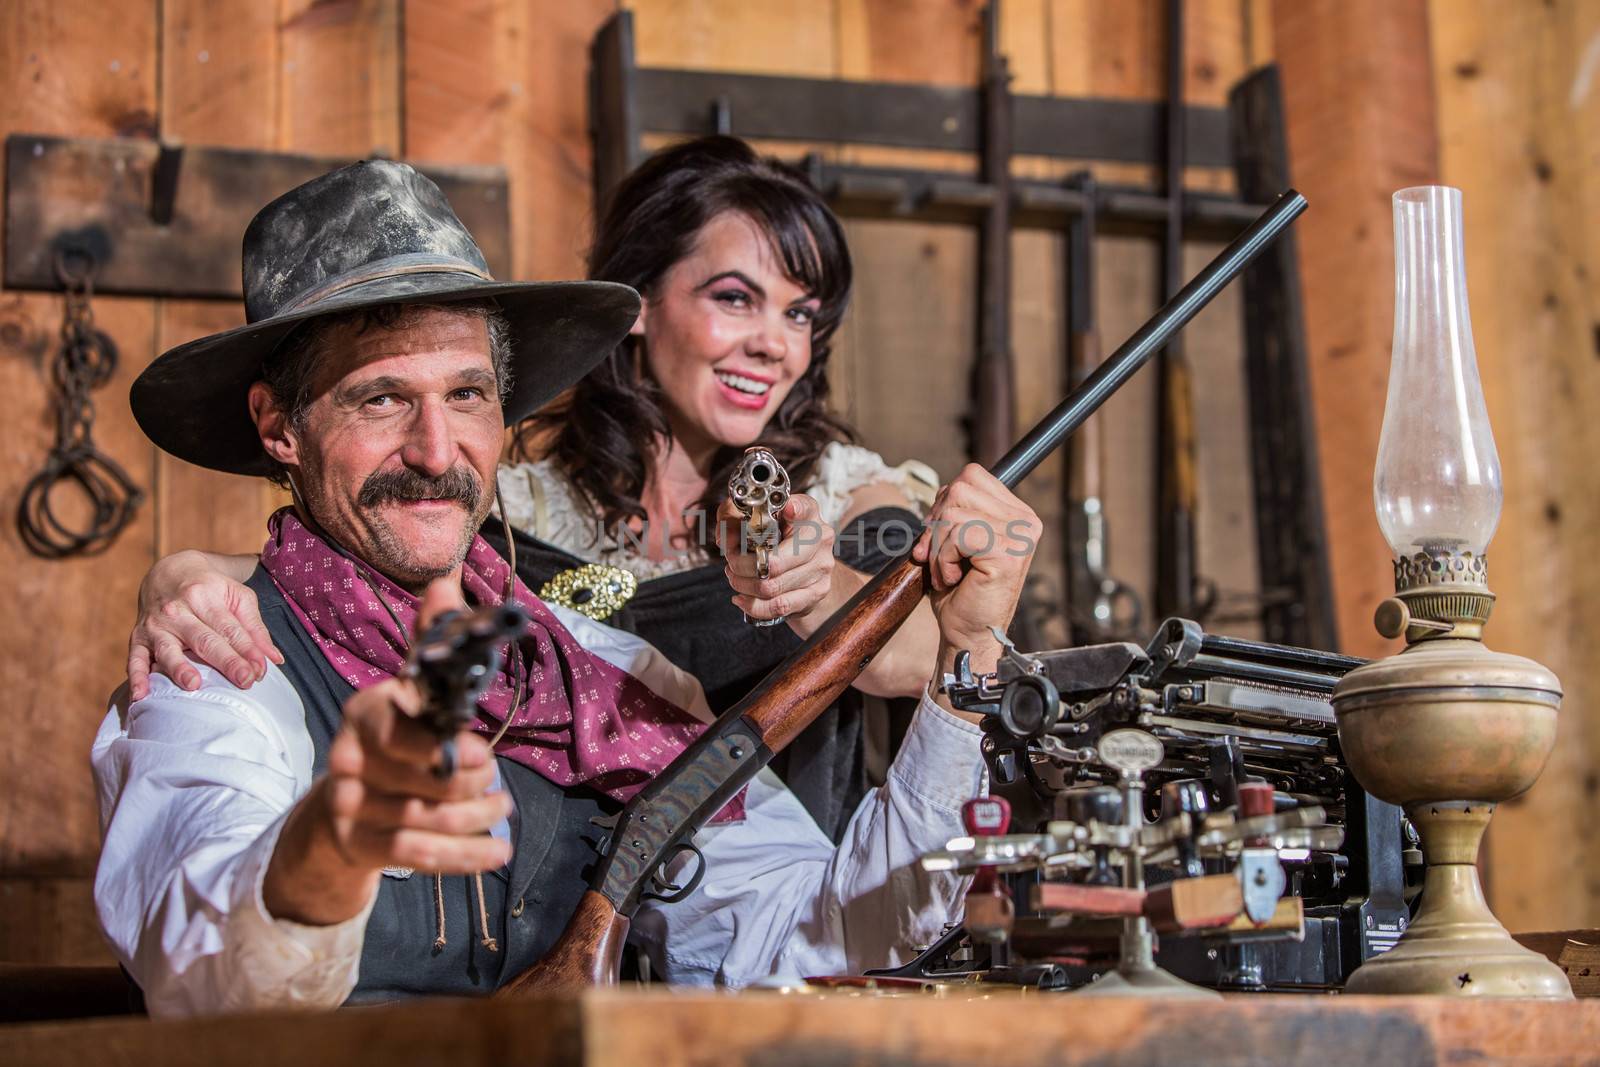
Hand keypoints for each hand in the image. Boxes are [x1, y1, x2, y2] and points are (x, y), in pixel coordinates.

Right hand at [128, 550, 280, 698]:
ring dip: (179, 667)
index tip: (261, 670)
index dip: (247, 650)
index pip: (229, 628)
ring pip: (168, 649)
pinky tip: (141, 695)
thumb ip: (255, 628)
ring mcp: (155, 625)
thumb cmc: (210, 588)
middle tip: (245, 680)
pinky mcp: (137, 638)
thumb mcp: (237, 596)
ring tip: (193, 684)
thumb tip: (274, 659)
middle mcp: (177, 610)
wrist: (168, 572)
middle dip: (226, 661)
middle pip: (204, 640)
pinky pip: (135, 659)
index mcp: (204, 596)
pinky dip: (136, 677)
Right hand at [262, 579, 511, 925]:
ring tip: (503, 808)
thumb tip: (445, 581)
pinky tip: (499, 851)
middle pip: (419, 777)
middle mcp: (349, 757)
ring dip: (475, 815)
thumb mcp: (410, 690)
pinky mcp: (358, 845)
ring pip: (423, 816)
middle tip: (496, 778)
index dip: (440, 744)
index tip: (486, 753)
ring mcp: (350, 805)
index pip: (396, 727)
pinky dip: (464, 854)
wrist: (342, 810)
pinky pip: (416, 853)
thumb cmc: (394, 740)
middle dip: (469, 781)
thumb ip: (429, 642)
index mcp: (365, 712)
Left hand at [718, 493, 835, 623]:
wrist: (806, 566)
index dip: (795, 510)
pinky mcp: (816, 592)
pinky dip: (754, 605)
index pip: (804, 508)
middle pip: (774, 562)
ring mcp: (821, 567)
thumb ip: (731, 519)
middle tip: (731, 562)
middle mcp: (819, 538)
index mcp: (807, 512)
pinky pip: (779, 605)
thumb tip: (726, 539)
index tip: (787, 510)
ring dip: (743, 585)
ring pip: (771, 586)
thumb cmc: (774, 536)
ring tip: (735, 577)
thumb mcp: (749, 518)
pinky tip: (742, 597)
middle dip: (741, 565)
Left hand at [911, 464, 1041, 674]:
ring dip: (939, 547)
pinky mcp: (1008, 554)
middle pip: (960, 488)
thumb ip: (956, 512)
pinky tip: (953, 579)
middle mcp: (1026, 521)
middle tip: (938, 557)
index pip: (971, 475)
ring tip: (949, 571)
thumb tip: (941, 493)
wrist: (969, 635)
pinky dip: (944, 559)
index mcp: (1018, 514)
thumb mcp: (957, 541)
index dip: (944, 503)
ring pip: (954, 513)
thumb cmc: (962, 592)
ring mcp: (1021, 536)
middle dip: (937, 525)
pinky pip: (958, 535)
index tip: (938, 536)